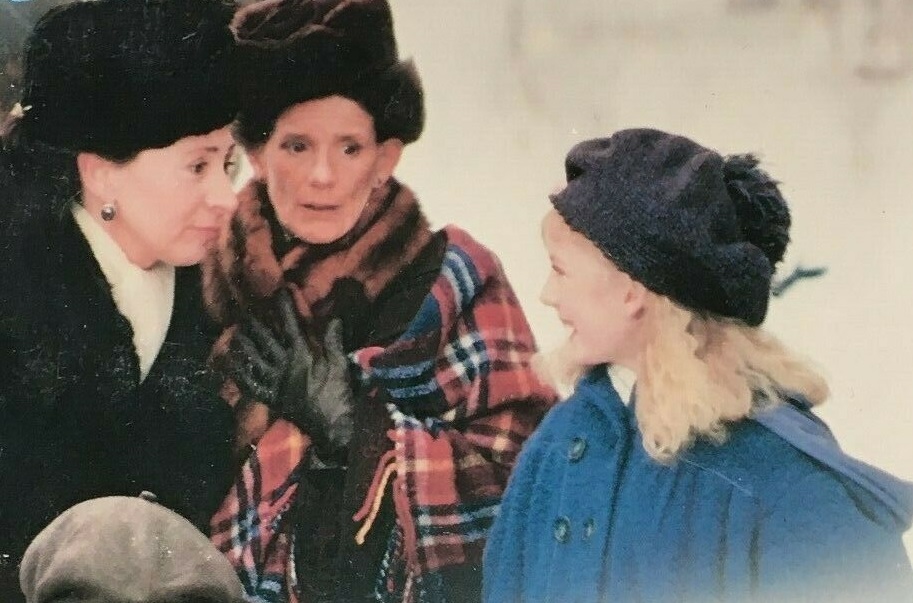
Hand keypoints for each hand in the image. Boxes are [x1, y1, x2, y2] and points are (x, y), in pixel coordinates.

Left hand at [229, 291, 354, 458]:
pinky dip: (241, 373)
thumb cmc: (339, 396)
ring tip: (237, 330)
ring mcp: (275, 382)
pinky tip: (233, 362)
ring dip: (245, 343)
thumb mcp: (341, 366)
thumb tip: (334, 318)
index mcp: (303, 355)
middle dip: (258, 322)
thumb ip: (334, 342)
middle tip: (247, 309)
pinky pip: (251, 384)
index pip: (291, 325)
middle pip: (267, 339)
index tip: (279, 290)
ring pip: (255, 358)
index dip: (284, 306)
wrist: (332, 429)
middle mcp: (284, 366)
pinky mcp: (271, 398)